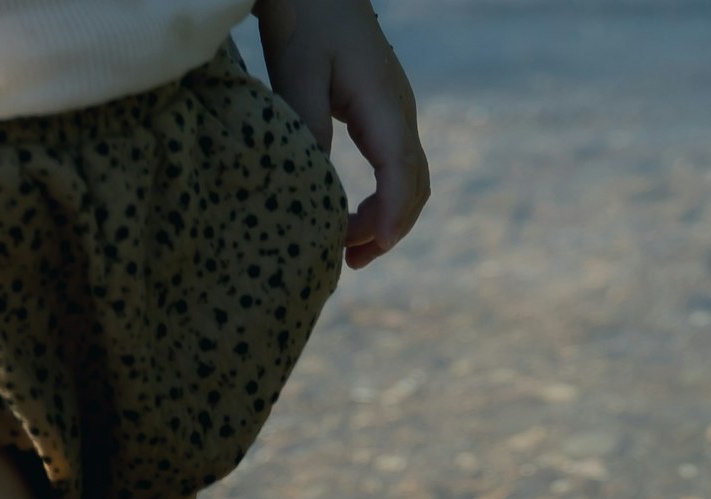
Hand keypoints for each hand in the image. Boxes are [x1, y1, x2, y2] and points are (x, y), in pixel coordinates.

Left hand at [254, 0, 427, 266]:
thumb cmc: (305, 18)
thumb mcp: (296, 72)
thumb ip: (308, 126)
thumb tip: (316, 187)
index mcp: (384, 102)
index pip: (401, 172)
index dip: (391, 217)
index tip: (369, 248)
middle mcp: (400, 111)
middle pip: (414, 186)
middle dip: (388, 229)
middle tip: (348, 262)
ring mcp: (396, 111)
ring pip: (409, 179)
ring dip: (387, 218)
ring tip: (349, 250)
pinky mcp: (383, 111)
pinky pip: (395, 166)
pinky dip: (382, 199)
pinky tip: (352, 215)